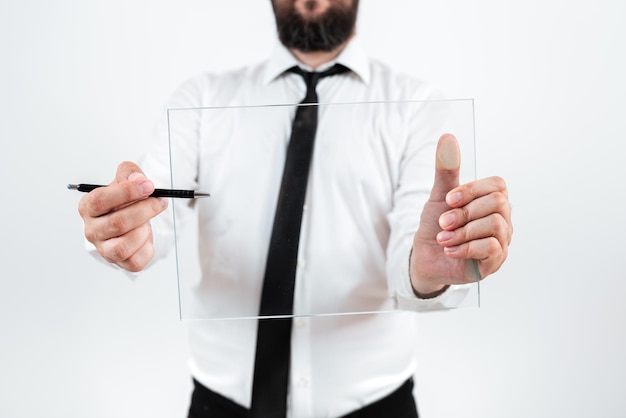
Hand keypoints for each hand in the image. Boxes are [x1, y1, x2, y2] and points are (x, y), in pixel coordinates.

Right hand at [77, 162, 168, 271]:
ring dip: (144, 230)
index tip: (149, 186)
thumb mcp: (125, 180)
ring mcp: (104, 249)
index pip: (100, 200)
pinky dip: (147, 248)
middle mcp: (92, 230)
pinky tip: (146, 236)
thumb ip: (129, 173)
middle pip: (117, 223)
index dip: (127, 192)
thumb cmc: (123, 201)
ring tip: (148, 221)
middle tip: (160, 201)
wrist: (128, 219)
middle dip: (144, 210)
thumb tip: (138, 179)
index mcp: (88, 207)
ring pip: (124, 246)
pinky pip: (135, 261)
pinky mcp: (119, 262)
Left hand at [410, 134, 512, 296]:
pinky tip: (450, 250)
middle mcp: (503, 220)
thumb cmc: (437, 226)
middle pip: (498, 203)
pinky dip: (465, 248)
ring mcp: (502, 242)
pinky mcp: (495, 262)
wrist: (426, 258)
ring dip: (462, 232)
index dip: (472, 190)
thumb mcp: (439, 196)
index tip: (448, 200)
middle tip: (444, 222)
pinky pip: (491, 248)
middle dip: (465, 212)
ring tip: (443, 238)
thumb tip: (447, 136)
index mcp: (492, 201)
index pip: (497, 185)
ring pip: (495, 225)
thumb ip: (446, 169)